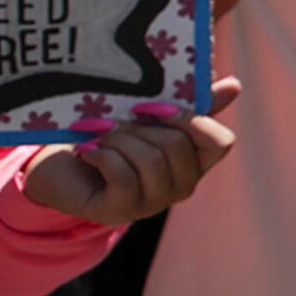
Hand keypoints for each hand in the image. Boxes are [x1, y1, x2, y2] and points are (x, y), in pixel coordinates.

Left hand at [23, 85, 237, 223]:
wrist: (60, 169)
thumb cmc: (110, 140)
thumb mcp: (149, 119)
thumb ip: (191, 105)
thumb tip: (234, 85)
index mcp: (194, 161)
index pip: (220, 142)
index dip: (192, 120)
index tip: (157, 107)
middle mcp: (181, 186)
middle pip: (178, 146)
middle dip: (142, 127)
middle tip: (116, 121)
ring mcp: (152, 202)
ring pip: (151, 161)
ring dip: (120, 140)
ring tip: (99, 135)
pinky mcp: (120, 210)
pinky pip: (124, 177)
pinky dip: (103, 156)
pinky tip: (89, 150)